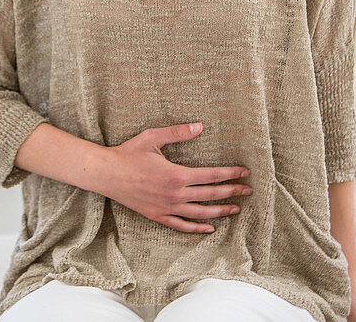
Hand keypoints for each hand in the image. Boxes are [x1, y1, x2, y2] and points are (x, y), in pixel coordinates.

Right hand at [94, 122, 250, 233]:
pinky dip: (197, 228)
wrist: (107, 174)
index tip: (244, 173)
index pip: (212, 175)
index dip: (230, 174)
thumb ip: (178, 132)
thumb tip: (200, 126)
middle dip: (232, 192)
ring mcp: (167, 207)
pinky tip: (209, 228)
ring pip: (200, 214)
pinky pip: (181, 225)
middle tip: (248, 190)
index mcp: (177, 174)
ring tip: (235, 209)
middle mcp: (175, 194)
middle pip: (211, 195)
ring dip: (220, 211)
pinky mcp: (158, 216)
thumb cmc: (129, 153)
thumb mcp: (153, 137)